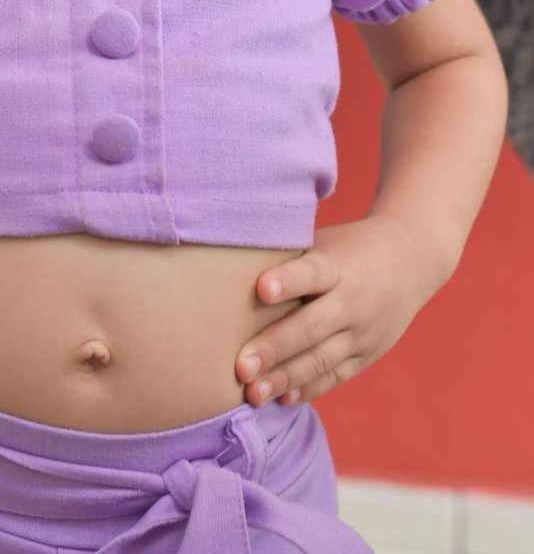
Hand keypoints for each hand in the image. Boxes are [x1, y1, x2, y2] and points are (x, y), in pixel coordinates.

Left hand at [234, 217, 429, 406]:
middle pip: (311, 327)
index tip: (260, 289)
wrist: (410, 259)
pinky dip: (309, 389)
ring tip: (252, 393)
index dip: (287, 280)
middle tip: (240, 367)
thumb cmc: (346, 247)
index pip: (312, 272)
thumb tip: (230, 271)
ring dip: (285, 378)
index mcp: (338, 266)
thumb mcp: (323, 241)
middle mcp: (353, 301)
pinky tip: (282, 398)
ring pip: (321, 360)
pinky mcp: (367, 354)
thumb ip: (288, 258)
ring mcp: (363, 332)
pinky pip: (336, 376)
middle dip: (274, 348)